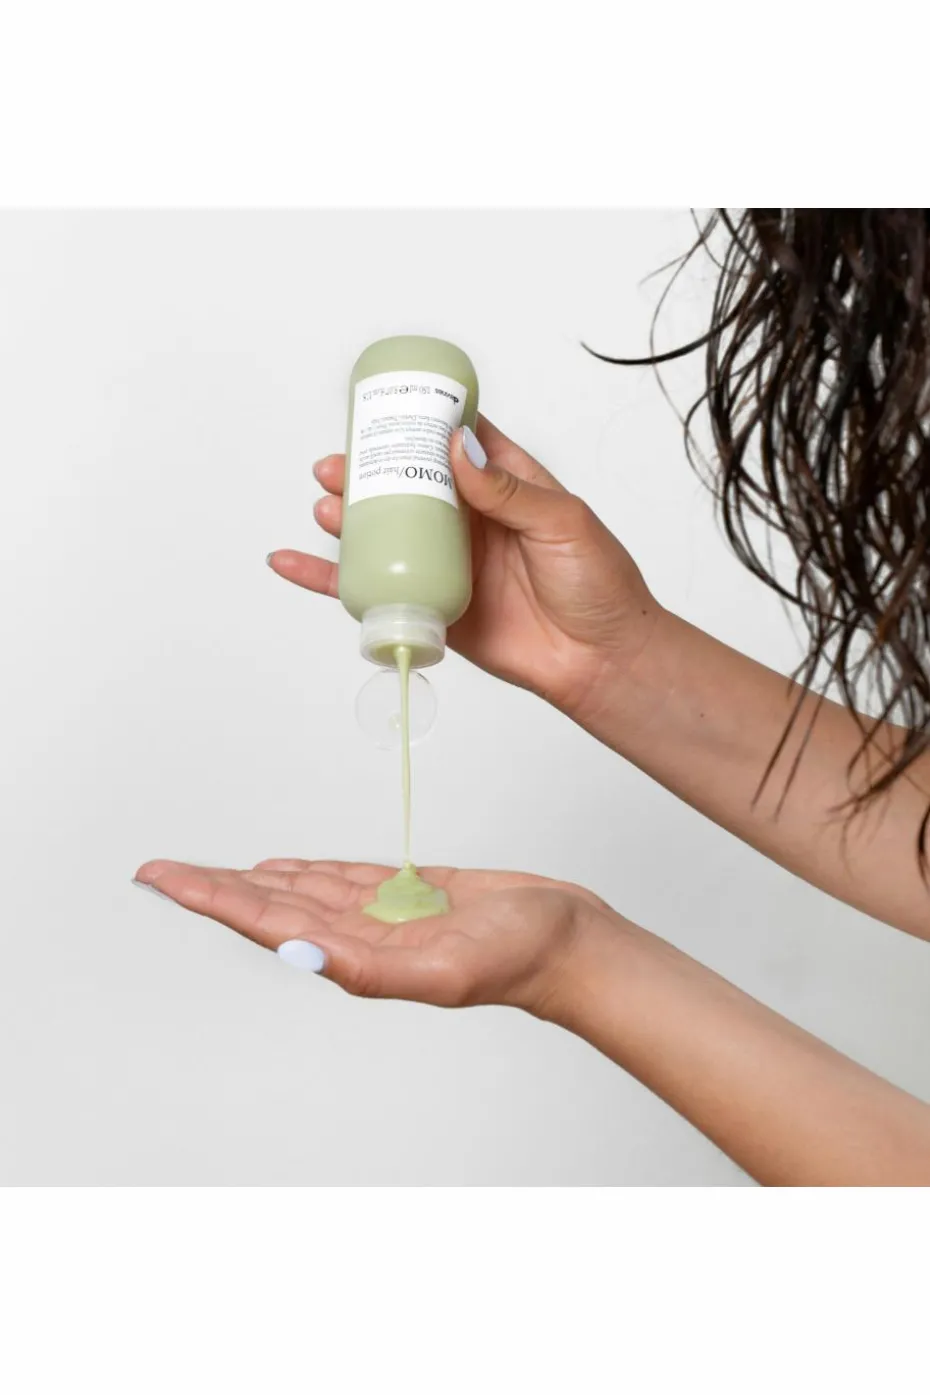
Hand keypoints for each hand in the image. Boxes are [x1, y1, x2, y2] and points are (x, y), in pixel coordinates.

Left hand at [132, 858, 614, 1015]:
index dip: (210, 899)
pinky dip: (306, 871)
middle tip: (161, 872)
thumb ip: (371, 968)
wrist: (569, 942)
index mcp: (355, 956)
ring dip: (250, 881)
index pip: (265, 921)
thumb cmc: (519, 960)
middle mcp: (359, 937)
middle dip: (213, 887)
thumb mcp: (444, 970)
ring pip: (300, 891)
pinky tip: (284, 869)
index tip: (163, 880)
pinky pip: (343, 880)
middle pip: (269, 905)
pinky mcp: (410, 896)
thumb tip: (304, 953)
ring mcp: (383, 916)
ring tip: (206, 871)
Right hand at [267, 417, 661, 722]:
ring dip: (347, 518)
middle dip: (367, 471)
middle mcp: (471, 521)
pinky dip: (330, 579)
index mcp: (505, 486)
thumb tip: (455, 446)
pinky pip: (374, 589)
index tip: (381, 406)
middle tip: (336, 465)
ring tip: (325, 504)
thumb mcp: (561, 522)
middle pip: (407, 486)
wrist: (601, 661)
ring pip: (385, 533)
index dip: (418, 421)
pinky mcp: (433, 607)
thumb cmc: (598, 585)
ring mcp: (449, 564)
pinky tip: (293, 563)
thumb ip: (507, 489)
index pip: (455, 442)